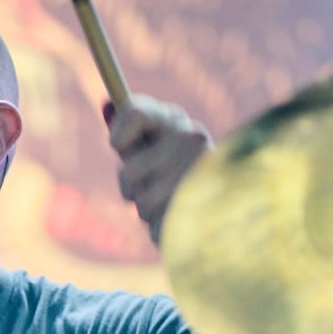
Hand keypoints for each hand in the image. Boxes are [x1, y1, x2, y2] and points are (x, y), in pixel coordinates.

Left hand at [107, 96, 210, 244]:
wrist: (225, 202)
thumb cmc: (176, 169)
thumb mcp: (151, 144)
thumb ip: (128, 129)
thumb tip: (107, 106)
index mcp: (173, 118)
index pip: (134, 114)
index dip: (118, 135)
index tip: (118, 146)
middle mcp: (191, 137)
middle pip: (130, 171)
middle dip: (130, 185)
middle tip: (147, 184)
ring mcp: (199, 169)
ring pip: (143, 201)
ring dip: (146, 209)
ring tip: (167, 201)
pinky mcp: (204, 203)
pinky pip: (158, 224)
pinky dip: (160, 227)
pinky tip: (177, 217)